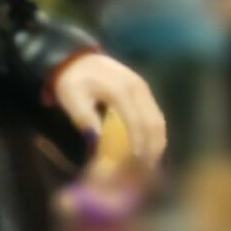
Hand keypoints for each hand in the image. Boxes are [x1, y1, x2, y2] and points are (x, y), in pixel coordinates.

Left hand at [53, 52, 168, 176]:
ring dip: (157, 143)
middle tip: (145, 170)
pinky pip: (155, 115)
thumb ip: (84, 117)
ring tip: (150, 164)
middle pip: (154, 122)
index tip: (135, 163)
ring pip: (158, 120)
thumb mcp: (71, 98)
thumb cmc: (72, 81)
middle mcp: (138, 88)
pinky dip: (155, 134)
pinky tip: (150, 149)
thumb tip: (96, 140)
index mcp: (121, 90)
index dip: (138, 144)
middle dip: (152, 148)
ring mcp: (143, 89)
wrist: (78, 60)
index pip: (136, 121)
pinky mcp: (143, 91)